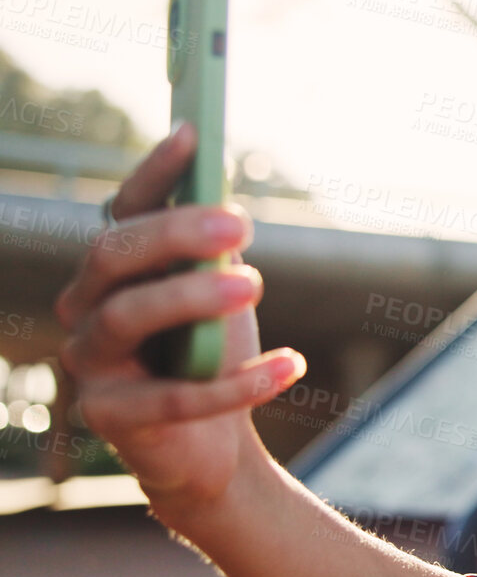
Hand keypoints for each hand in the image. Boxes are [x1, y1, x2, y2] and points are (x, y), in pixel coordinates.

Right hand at [53, 121, 306, 518]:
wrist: (212, 442)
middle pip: (113, 255)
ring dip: (192, 296)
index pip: (123, 209)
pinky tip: (291, 366)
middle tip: (238, 223)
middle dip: (175, 233)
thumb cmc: (210, 350)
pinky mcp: (110, 417)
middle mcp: (85, 306)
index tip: (196, 134)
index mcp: (112, 268)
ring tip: (255, 284)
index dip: (155, 172)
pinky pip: (172, 396)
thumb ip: (212, 248)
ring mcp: (89, 362)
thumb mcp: (217, 290)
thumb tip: (226, 193)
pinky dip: (237, 382)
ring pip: (125, 317)